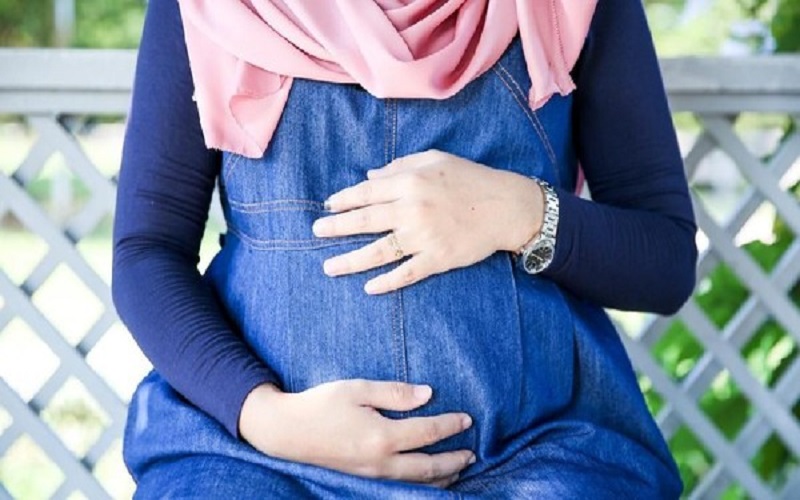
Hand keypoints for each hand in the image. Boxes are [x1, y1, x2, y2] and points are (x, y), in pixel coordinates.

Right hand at [239, 380, 474, 487]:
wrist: (285, 431)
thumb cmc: (320, 404)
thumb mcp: (357, 389)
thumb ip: (395, 392)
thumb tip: (428, 394)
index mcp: (381, 436)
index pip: (427, 433)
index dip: (450, 426)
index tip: (467, 419)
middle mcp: (380, 462)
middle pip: (428, 466)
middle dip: (454, 460)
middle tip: (472, 453)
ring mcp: (371, 475)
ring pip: (416, 482)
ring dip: (441, 477)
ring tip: (458, 469)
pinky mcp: (362, 479)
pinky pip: (400, 486)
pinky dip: (420, 484)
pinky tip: (426, 478)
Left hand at [311, 149, 543, 293]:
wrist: (506, 206)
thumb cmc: (469, 179)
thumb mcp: (434, 160)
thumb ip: (399, 167)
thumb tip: (368, 178)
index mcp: (410, 182)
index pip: (366, 193)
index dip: (343, 201)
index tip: (328, 207)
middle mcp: (412, 210)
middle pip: (365, 222)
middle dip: (336, 228)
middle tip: (316, 233)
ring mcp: (424, 237)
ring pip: (379, 252)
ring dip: (350, 260)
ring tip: (329, 267)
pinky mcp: (438, 259)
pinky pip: (406, 273)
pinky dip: (387, 282)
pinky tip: (368, 288)